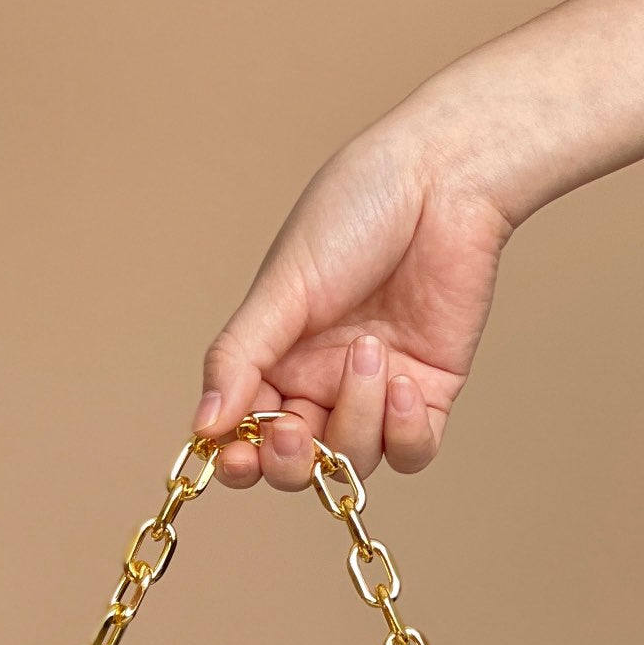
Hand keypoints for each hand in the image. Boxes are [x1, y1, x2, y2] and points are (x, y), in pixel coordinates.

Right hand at [195, 100, 514, 492]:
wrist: (442, 177)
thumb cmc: (355, 211)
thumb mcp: (282, 289)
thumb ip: (239, 359)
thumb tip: (201, 426)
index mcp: (275, 359)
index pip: (246, 436)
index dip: (239, 460)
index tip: (237, 456)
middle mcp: (321, 384)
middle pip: (296, 467)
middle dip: (290, 461)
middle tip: (292, 429)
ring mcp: (376, 394)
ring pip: (353, 460)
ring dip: (357, 416)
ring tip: (371, 348)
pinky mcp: (429, 393)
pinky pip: (413, 452)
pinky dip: (405, 432)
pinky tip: (404, 382)